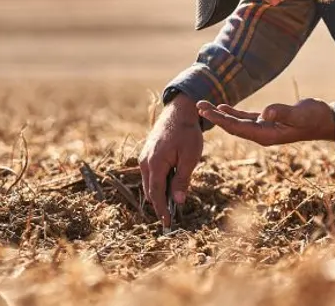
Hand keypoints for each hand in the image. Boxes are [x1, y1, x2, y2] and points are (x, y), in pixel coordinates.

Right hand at [139, 93, 202, 226]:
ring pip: (149, 184)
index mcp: (155, 163)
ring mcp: (144, 158)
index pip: (156, 194)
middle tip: (170, 218)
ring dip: (159, 195)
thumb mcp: (190, 157)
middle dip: (159, 205)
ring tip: (171, 206)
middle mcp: (145, 162)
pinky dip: (158, 184)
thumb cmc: (187, 133)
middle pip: (150, 191)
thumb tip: (178, 201)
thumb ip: (182, 179)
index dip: (162, 210)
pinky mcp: (147, 155)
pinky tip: (169, 188)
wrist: (179, 112)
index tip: (168, 223)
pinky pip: (150, 175)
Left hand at [197, 98, 334, 145]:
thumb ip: (282, 113)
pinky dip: (233, 113)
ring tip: (204, 106)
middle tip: (198, 106)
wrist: (327, 121)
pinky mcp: (269, 122)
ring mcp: (265, 129)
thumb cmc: (315, 117)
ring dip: (220, 115)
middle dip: (215, 117)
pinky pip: (246, 119)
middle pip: (232, 126)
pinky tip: (223, 107)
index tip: (206, 111)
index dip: (220, 119)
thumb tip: (265, 113)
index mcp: (266, 135)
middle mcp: (262, 134)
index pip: (237, 127)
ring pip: (236, 122)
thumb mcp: (300, 114)